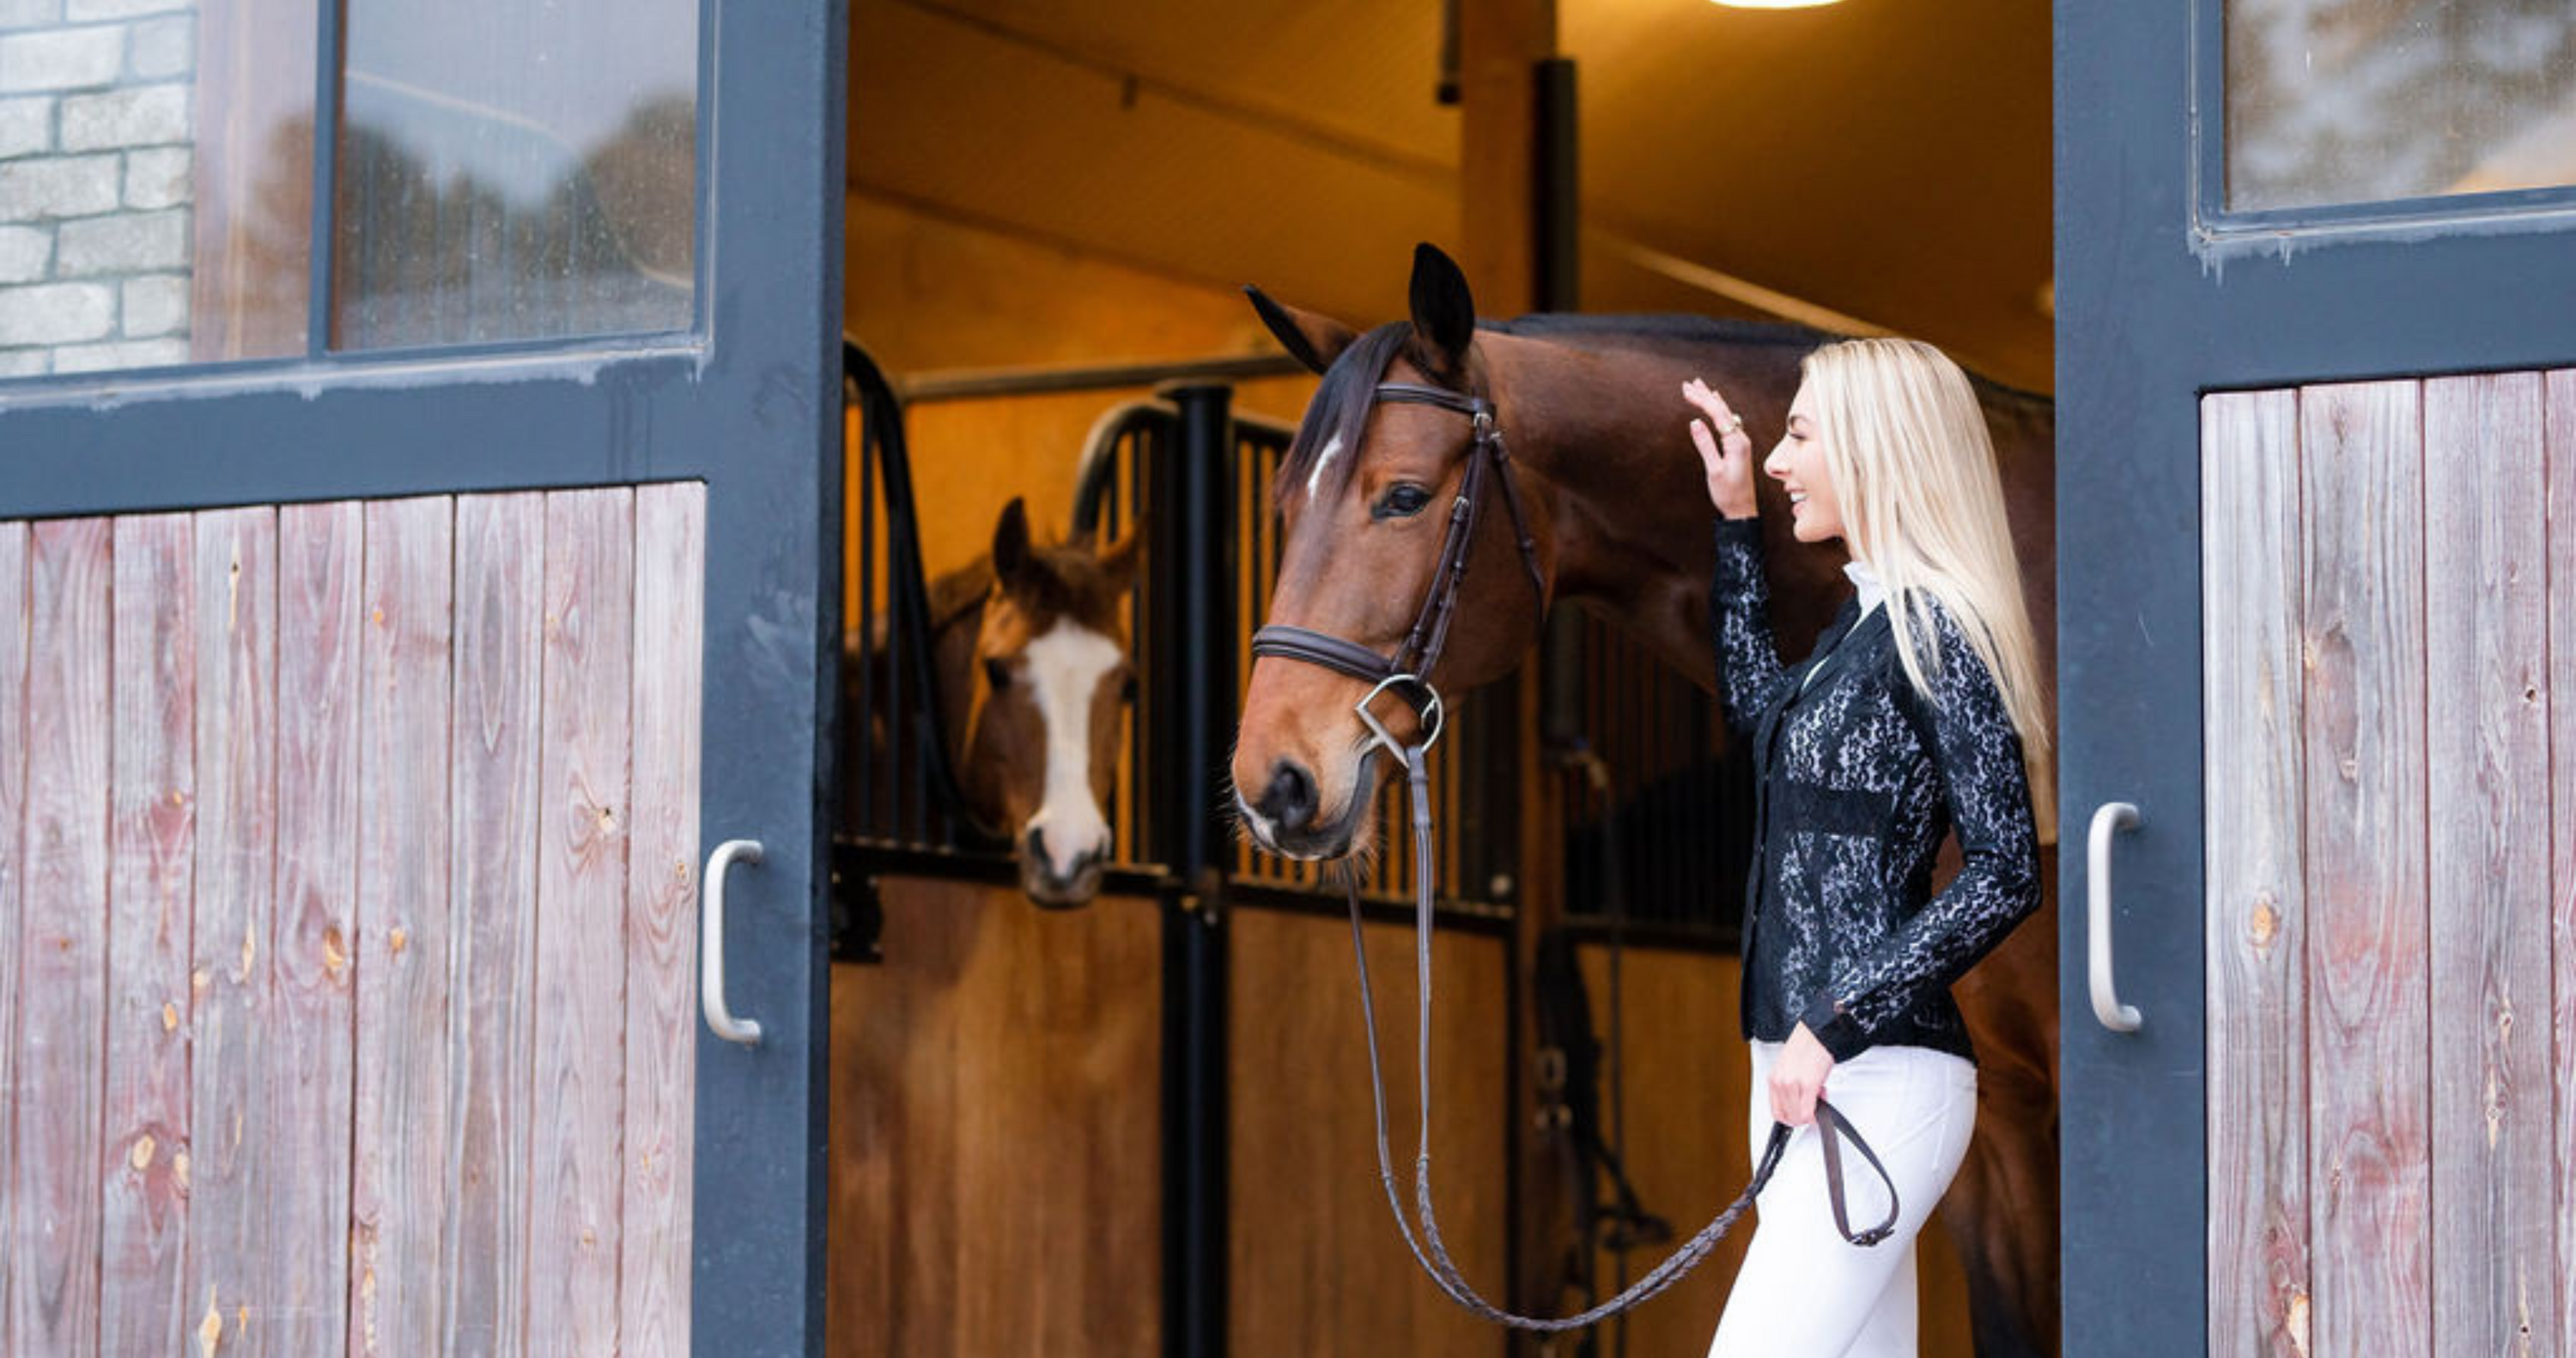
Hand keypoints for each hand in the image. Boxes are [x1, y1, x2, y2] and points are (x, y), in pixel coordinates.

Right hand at [1682, 378, 1757, 518]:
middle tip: (1689, 383)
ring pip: (1725, 415)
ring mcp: (1740, 442)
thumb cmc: (1728, 494)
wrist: (1742, 511)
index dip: (1702, 400)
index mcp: (1736, 442)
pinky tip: (1717, 406)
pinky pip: (1727, 422)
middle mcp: (1741, 439)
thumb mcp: (1714, 470)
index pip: (1718, 414)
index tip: (1687, 391)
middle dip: (1705, 396)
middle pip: (1722, 410)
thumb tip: (1695, 422)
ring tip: (1700, 387)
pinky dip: (1718, 411)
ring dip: (1711, 400)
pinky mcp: (1737, 447)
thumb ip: (1705, 445)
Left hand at [1768, 1023, 1835, 1126]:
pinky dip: (1815, 1115)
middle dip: (1801, 1117)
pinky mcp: (1808, 1085)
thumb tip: (1798, 1103)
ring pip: (1797, 1117)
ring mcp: (1792, 1085)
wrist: (1816, 1033)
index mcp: (1774, 1079)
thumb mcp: (1789, 1069)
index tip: (1799, 1115)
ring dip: (1810, 1114)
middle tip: (1811, 1107)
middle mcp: (1780, 1083)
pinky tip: (1820, 1103)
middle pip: (1787, 1117)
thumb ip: (1790, 1087)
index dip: (1789, 1118)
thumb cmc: (1805, 1047)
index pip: (1776, 1111)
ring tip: (1817, 1098)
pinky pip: (1807, 1112)